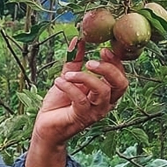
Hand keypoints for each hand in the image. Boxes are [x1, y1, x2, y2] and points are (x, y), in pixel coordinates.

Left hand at [25, 38, 128, 166]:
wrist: (45, 126)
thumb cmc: (59, 103)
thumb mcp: (68, 78)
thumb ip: (75, 61)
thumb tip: (78, 40)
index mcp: (105, 93)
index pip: (120, 76)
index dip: (115, 62)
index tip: (103, 48)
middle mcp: (105, 103)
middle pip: (121, 84)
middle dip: (108, 69)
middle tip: (91, 62)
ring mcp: (95, 112)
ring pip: (103, 92)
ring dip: (86, 78)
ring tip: (67, 74)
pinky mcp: (81, 118)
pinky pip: (81, 100)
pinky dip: (70, 87)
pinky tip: (58, 81)